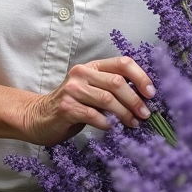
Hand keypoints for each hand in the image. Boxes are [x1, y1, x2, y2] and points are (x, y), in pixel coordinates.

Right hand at [25, 56, 154, 145]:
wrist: (39, 117)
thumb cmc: (74, 106)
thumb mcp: (93, 92)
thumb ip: (113, 90)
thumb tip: (145, 100)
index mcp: (92, 66)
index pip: (122, 63)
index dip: (140, 77)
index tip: (151, 94)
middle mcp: (81, 74)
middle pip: (116, 82)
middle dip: (135, 100)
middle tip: (145, 114)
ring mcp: (72, 90)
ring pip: (107, 99)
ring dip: (125, 114)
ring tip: (133, 124)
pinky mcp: (66, 107)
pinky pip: (94, 115)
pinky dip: (107, 124)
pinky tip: (112, 129)